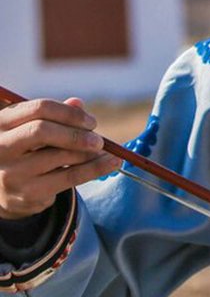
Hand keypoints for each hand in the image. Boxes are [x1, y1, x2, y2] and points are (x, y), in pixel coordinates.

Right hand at [0, 97, 121, 219]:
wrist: (7, 192)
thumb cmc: (28, 150)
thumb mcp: (35, 129)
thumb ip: (55, 115)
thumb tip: (77, 103)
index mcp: (2, 123)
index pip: (38, 108)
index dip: (69, 113)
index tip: (91, 121)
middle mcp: (0, 147)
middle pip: (41, 130)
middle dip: (76, 134)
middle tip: (99, 140)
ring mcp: (10, 172)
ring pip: (59, 156)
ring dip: (88, 153)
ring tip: (102, 152)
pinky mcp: (26, 193)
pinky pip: (69, 178)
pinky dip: (95, 169)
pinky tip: (110, 163)